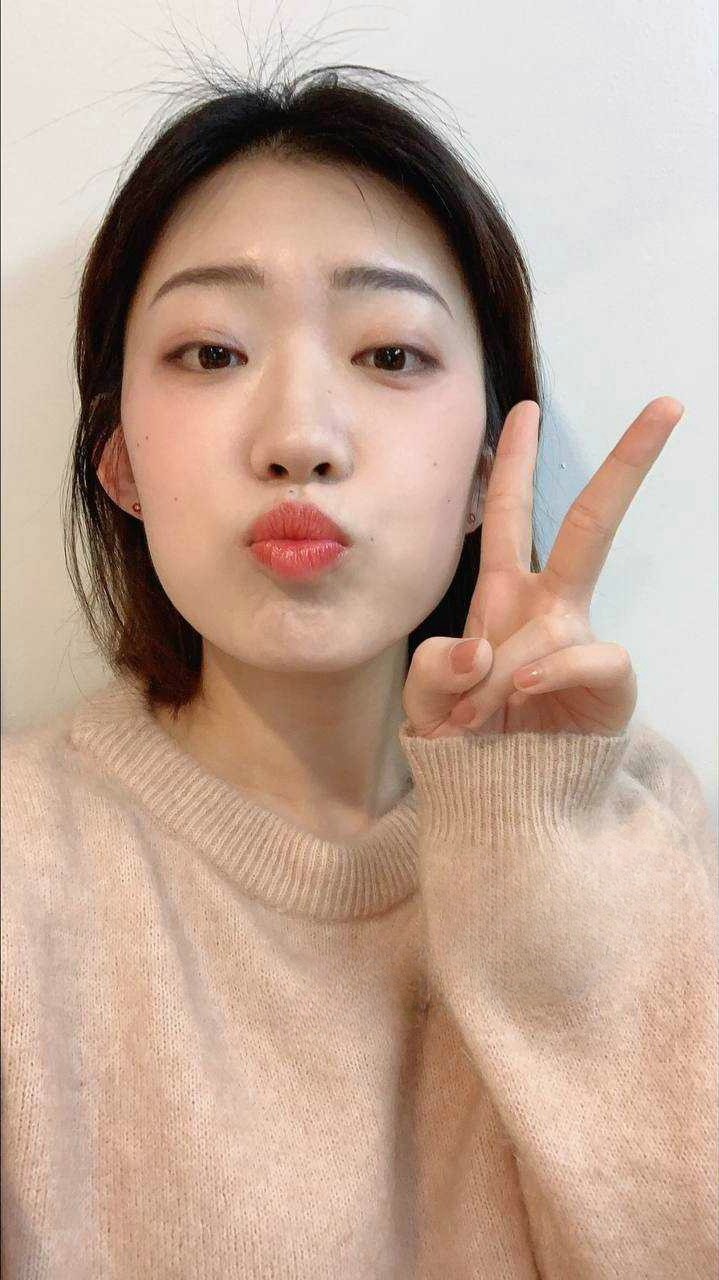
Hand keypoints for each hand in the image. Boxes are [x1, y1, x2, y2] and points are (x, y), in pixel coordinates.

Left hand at [402, 397, 684, 738]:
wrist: (502, 798)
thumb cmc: (465, 738)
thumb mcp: (427, 698)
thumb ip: (438, 668)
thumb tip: (484, 649)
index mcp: (504, 594)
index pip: (509, 513)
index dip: (514, 462)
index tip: (523, 407)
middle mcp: (550, 607)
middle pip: (591, 523)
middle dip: (628, 464)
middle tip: (666, 406)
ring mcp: (583, 642)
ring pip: (562, 613)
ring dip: (505, 665)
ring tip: (474, 716)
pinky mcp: (611, 683)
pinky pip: (587, 656)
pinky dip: (549, 670)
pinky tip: (523, 690)